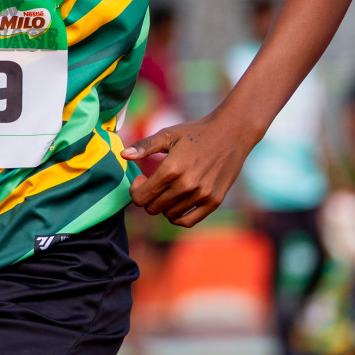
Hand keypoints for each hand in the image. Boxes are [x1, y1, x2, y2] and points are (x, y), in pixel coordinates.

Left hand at [122, 114, 253, 226]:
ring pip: (169, 215)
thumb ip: (144, 147)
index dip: (135, 190)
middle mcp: (185, 185)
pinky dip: (178, 217)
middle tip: (155, 183)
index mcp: (170, 169)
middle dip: (148, 198)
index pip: (140, 197)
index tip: (142, 179)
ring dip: (163, 205)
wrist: (231, 133)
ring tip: (168, 189)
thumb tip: (123, 156)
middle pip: (152, 208)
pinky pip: (188, 222)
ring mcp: (201, 195)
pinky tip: (177, 203)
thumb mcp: (168, 135)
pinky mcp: (214, 201)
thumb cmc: (195, 133)